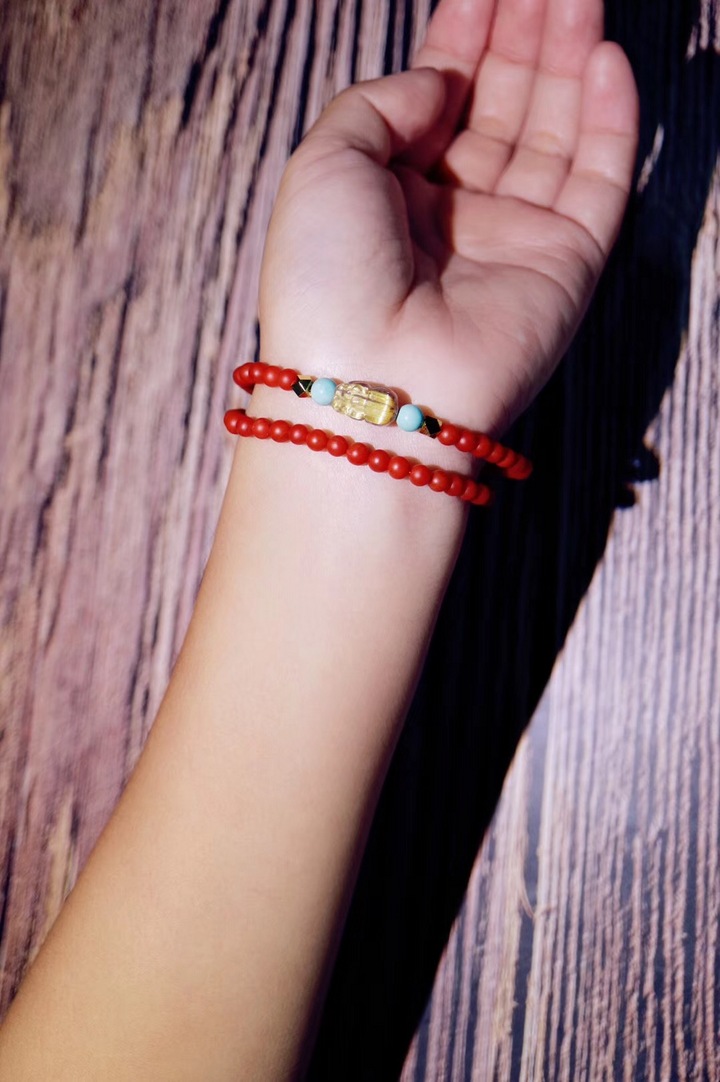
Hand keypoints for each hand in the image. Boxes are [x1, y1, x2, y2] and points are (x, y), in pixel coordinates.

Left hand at [259, 0, 637, 435]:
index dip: (462, 37)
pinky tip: (602, 60)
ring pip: (552, 132)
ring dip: (566, 58)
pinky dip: (606, 120)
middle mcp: (453, 214)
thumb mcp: (323, 164)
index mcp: (388, 194)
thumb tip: (436, 76)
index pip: (438, 99)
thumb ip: (380, 101)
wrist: (373, 385)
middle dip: (522, 36)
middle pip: (501, 106)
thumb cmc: (328, 281)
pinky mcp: (565, 264)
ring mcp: (512, 239)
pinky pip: (597, 181)